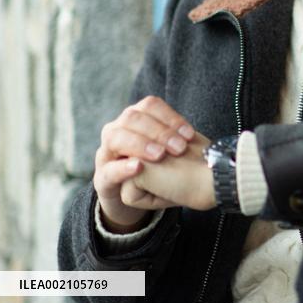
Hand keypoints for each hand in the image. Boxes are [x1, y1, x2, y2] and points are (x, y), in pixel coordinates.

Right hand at [93, 96, 196, 231]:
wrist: (134, 197)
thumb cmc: (160, 169)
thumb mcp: (170, 152)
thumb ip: (178, 139)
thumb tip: (200, 138)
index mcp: (136, 119)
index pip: (150, 105)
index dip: (170, 117)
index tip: (190, 134)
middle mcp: (118, 130)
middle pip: (132, 117)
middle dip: (159, 131)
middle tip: (179, 147)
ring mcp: (106, 153)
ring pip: (115, 137)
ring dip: (140, 144)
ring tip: (159, 155)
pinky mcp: (102, 179)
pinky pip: (108, 170)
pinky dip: (122, 168)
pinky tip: (138, 167)